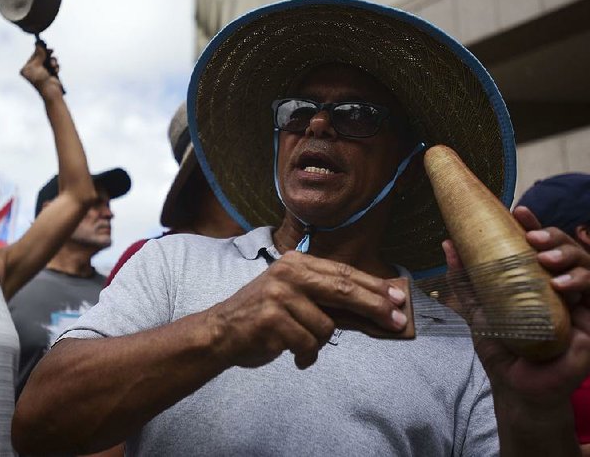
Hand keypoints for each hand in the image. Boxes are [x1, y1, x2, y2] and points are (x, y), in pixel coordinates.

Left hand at [20, 44, 60, 91]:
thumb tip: (38, 44)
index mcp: (26, 69)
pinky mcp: (49, 74)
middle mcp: (32, 71)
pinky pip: (53, 66)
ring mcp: (41, 73)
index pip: (33, 56)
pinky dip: (55, 67)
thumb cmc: (41, 81)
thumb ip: (38, 54)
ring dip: (52, 62)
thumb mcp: (38, 65)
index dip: (39, 50)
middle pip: (41, 57)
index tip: (44, 44)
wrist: (51, 92)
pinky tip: (55, 71)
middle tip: (51, 50)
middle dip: (47, 56)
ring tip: (53, 66)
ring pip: (48, 61)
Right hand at [206, 251, 407, 369]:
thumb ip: (330, 301)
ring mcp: (278, 295)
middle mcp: (287, 273)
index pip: (343, 273)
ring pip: (326, 326)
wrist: (220, 333)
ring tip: (299, 342)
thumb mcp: (296, 299)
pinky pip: (307, 344)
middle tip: (397, 321)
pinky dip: (304, 355)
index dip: (374, 286)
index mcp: (296, 263)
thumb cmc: (264, 318)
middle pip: (343, 289)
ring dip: (318, 342)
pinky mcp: (271, 319)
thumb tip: (377, 308)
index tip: (398, 298)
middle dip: (374, 307)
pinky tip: (292, 354)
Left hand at [443, 206, 589, 406]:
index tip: (517, 211)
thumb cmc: (502, 346)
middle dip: (551, 236)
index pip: (541, 243)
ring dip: (568, 255)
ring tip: (544, 259)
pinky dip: (582, 282)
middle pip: (567, 247)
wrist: (516, 385)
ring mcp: (579, 303)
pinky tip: (562, 285)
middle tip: (531, 238)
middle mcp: (561, 285)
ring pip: (587, 264)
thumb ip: (466, 278)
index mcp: (536, 277)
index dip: (534, 224)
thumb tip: (448, 243)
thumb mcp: (478, 308)